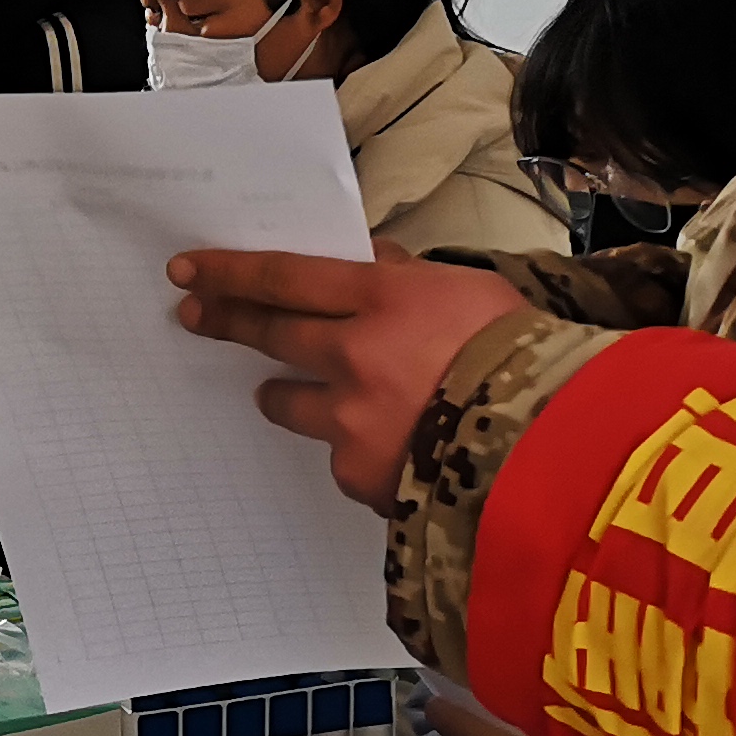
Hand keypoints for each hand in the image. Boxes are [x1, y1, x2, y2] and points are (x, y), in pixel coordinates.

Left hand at [169, 247, 532, 511]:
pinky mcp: (358, 475)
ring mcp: (350, 419)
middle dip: (228, 322)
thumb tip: (368, 260)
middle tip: (194, 318)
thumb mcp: (473, 291)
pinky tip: (389, 453)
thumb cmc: (525, 356)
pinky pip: (341, 458)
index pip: (286, 277)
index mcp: (384, 299)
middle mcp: (353, 355)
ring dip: (283, 395)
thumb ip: (410, 276)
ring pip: (289, 402)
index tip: (188, 271)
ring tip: (280, 394)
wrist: (547, 450)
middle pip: (271, 333)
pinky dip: (357, 451)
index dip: (231, 273)